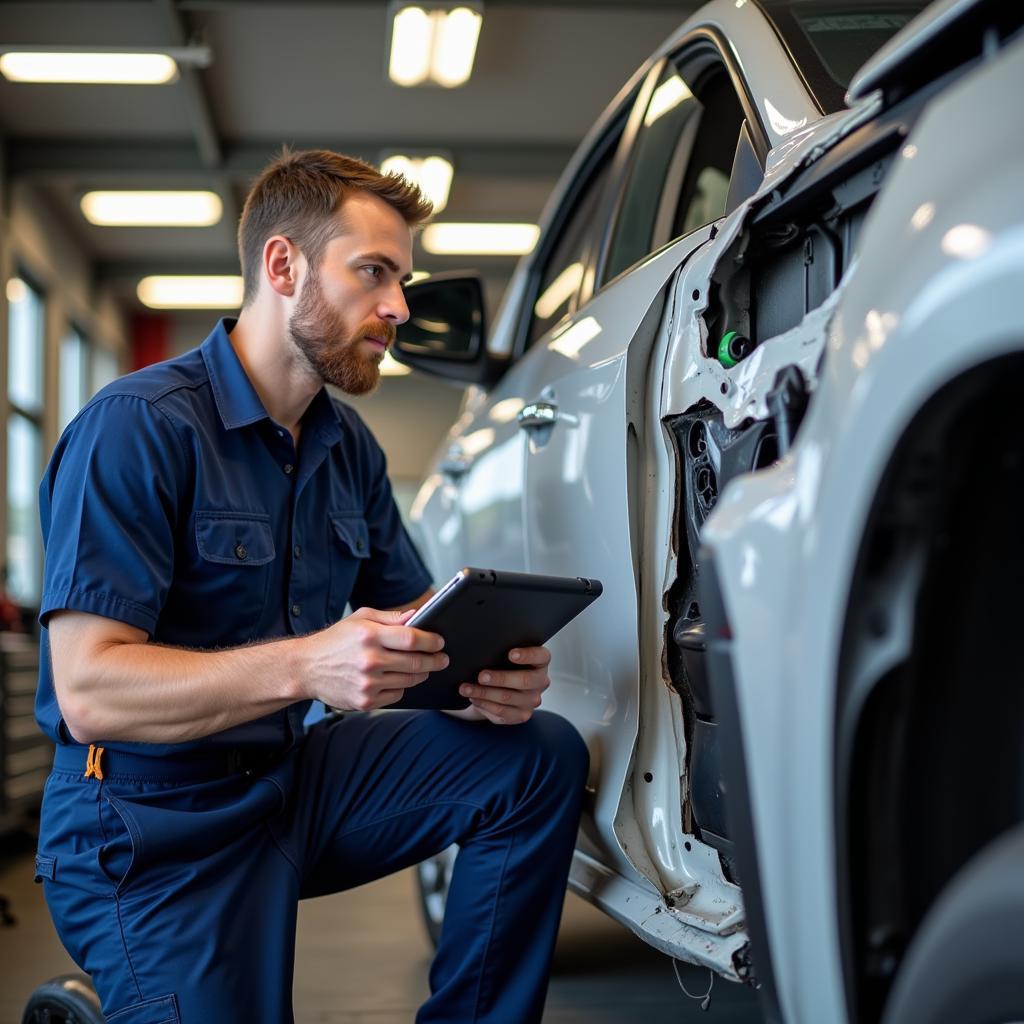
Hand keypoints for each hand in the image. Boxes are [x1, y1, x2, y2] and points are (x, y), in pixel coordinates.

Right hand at [301, 606, 447, 710]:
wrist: (306, 668)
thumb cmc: (335, 640)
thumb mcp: (360, 619)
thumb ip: (390, 618)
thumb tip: (417, 616)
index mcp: (369, 636)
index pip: (412, 638)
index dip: (431, 641)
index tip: (440, 642)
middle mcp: (369, 660)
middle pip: (416, 662)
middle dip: (435, 660)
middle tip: (442, 658)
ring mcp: (367, 684)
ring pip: (409, 681)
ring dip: (421, 674)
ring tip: (423, 668)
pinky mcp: (365, 701)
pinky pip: (397, 695)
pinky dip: (402, 687)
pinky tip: (398, 679)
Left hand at [455, 646, 550, 724]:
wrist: (501, 687)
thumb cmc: (502, 664)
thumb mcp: (504, 654)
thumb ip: (499, 649)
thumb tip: (477, 651)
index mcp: (540, 661)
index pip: (541, 656)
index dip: (528, 655)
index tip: (511, 654)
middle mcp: (541, 682)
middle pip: (525, 680)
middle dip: (500, 678)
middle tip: (481, 676)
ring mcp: (532, 701)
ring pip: (508, 698)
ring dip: (484, 693)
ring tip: (465, 688)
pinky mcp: (521, 715)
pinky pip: (501, 712)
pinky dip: (484, 704)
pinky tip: (473, 698)